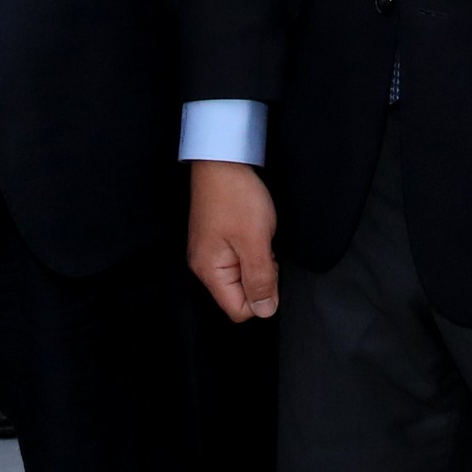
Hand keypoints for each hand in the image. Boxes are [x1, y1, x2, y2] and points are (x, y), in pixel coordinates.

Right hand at [189, 160, 278, 320]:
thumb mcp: (255, 241)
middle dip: (260, 276)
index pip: (239, 310)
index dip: (262, 295)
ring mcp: (209, 252)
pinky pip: (238, 259)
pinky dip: (251, 249)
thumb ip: (260, 280)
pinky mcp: (215, 239)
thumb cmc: (235, 196)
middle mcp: (204, 266)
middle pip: (240, 294)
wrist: (222, 159)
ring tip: (257, 234)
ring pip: (242, 276)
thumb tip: (265, 311)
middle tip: (262, 246)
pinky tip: (252, 230)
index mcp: (209, 271)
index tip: (267, 266)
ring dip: (257, 261)